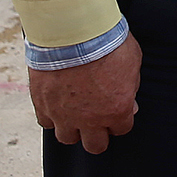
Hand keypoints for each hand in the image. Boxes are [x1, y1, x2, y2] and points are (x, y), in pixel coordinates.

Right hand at [30, 33, 141, 154]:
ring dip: (73, 128)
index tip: (116, 108)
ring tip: (74, 112)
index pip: (121, 129)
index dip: (120, 118)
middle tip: (96, 119)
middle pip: (95, 146)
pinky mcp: (43, 105)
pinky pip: (46, 122)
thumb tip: (130, 101)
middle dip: (98, 134)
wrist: (72, 31)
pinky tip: (57, 103)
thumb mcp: (132, 60)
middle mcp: (90, 119)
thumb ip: (131, 86)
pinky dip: (52, 115)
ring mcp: (64, 115)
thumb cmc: (106, 41)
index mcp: (117, 110)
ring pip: (67, 138)